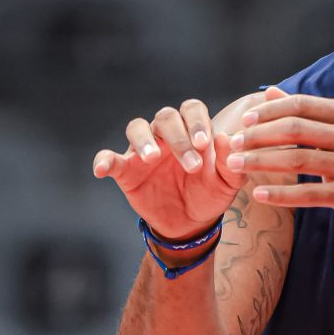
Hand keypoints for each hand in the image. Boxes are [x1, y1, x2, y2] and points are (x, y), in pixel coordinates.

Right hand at [92, 89, 287, 240]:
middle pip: (165, 117)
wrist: (191, 224)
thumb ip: (231, 163)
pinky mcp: (126, 171)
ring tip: (153, 159)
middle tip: (192, 165)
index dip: (197, 122)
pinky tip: (102, 169)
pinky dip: (104, 160)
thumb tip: (226, 137)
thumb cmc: (210, 195)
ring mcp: (144, 151)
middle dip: (179, 138)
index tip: (205, 144)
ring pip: (137, 128)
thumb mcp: (228, 184)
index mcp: (192, 131)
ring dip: (144, 140)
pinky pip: (109, 158)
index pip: (191, 109)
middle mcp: (166, 135)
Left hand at [226, 94, 333, 226]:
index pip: (301, 105)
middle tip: (233, 144)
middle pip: (294, 130)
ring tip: (236, 166)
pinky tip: (259, 193)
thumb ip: (309, 111)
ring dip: (261, 162)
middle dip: (258, 136)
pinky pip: (308, 194)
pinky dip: (281, 194)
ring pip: (297, 161)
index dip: (268, 112)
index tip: (244, 121)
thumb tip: (272, 93)